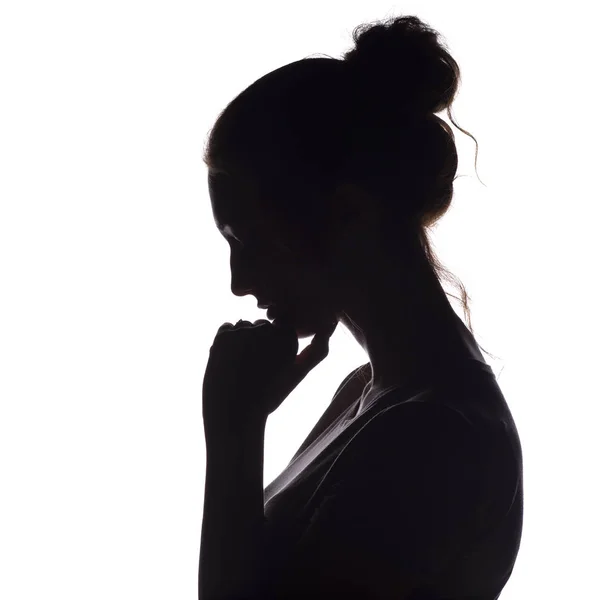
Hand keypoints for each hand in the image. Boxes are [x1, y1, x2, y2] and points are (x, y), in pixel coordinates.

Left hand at [202, 317, 336, 430]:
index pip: (280, 329)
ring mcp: (245, 329)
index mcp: (289, 338)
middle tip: (253, 370)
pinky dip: (225, 342)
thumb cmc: (268, 395)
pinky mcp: (224, 333)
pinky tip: (228, 362)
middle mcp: (268, 328)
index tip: (269, 368)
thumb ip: (316, 352)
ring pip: (244, 327)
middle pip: (262, 327)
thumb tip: (327, 329)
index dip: (273, 349)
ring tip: (240, 368)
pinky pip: (226, 329)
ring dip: (241, 341)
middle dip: (257, 343)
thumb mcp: (297, 373)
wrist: (234, 413)